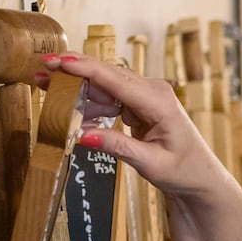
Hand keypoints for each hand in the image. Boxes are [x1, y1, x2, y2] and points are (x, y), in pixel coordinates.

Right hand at [36, 52, 238, 203]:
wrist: (201, 179)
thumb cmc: (183, 171)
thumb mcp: (151, 164)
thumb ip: (118, 147)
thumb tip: (82, 137)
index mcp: (158, 101)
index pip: (115, 79)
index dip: (83, 68)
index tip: (57, 61)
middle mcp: (152, 91)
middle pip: (105, 75)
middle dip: (72, 72)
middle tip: (40, 69)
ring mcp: (145, 96)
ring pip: (104, 86)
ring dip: (76, 88)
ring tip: (46, 89)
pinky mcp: (139, 105)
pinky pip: (109, 100)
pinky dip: (89, 105)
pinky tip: (70, 111)